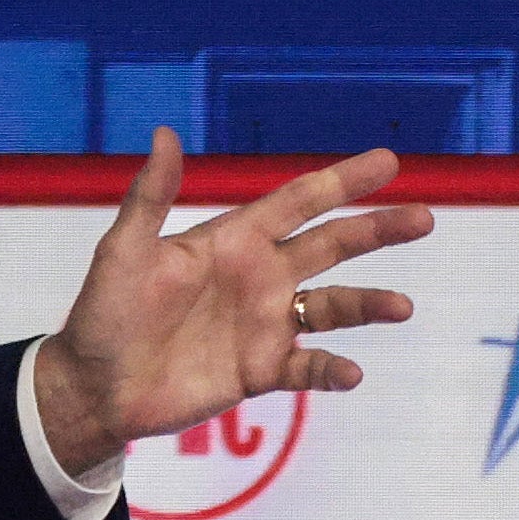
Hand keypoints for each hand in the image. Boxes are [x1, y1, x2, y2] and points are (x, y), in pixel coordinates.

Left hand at [28, 139, 434, 482]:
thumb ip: (151, 196)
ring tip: (403, 306)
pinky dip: (332, 371)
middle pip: (332, 246)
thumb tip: (163, 133)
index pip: (299, 202)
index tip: (387, 163)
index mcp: (233, 240)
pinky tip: (351, 372)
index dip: (342, 182)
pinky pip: (308, 369)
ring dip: (369, 304)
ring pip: (333, 306)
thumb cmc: (104, 313)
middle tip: (424, 217)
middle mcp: (260, 277)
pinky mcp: (261, 371)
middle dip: (378, 231)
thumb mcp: (122, 249)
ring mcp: (265, 325)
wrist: (94, 386)